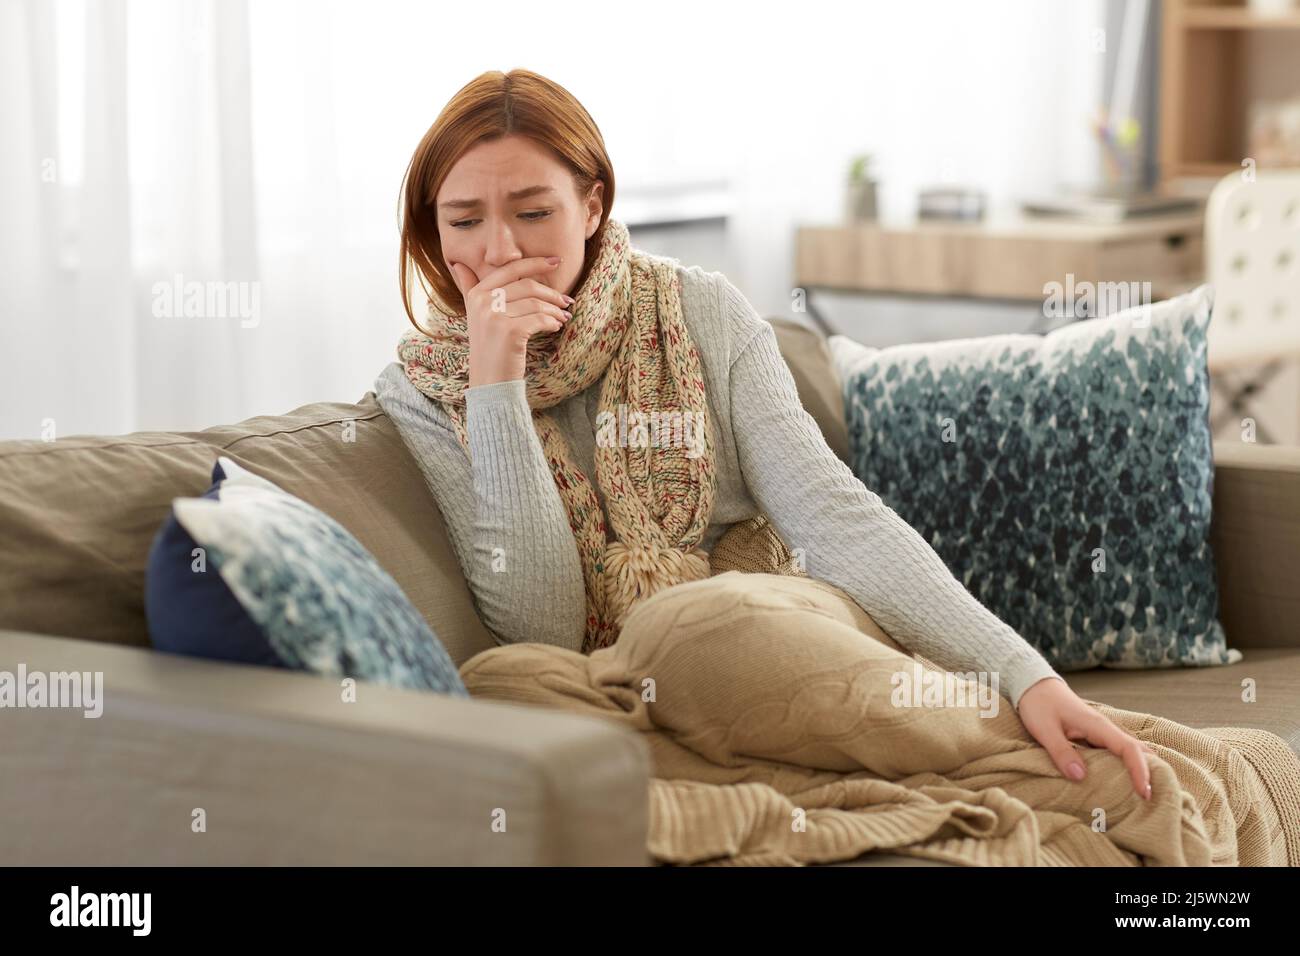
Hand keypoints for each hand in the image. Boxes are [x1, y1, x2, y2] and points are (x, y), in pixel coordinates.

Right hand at [450, 256, 574, 387]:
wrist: (489, 382)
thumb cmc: (488, 348)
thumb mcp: (475, 316)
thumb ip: (469, 289)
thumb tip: (459, 264)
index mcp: (476, 294)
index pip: (510, 269)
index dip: (536, 263)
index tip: (557, 262)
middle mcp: (482, 302)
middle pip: (527, 285)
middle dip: (551, 292)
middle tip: (566, 301)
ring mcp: (494, 316)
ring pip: (536, 303)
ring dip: (555, 310)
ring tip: (562, 317)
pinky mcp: (509, 331)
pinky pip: (539, 319)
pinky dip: (552, 322)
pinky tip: (556, 327)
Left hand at [1017, 676, 1155, 801]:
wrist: (1034, 685)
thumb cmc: (1038, 704)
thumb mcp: (1044, 729)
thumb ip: (1061, 752)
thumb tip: (1081, 777)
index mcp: (1098, 726)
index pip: (1129, 749)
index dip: (1141, 771)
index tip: (1144, 793)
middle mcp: (1106, 729)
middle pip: (1139, 751)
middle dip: (1151, 773)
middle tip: (1154, 800)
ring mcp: (1102, 733)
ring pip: (1131, 752)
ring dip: (1140, 770)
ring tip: (1144, 797)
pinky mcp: (1095, 737)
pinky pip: (1117, 753)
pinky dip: (1126, 767)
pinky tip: (1122, 783)